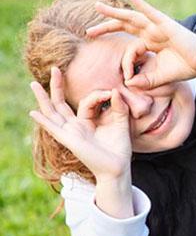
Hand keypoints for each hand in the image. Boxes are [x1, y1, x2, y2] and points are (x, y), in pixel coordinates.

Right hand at [29, 67, 131, 181]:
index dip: (97, 94)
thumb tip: (113, 91)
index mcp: (87, 121)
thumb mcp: (121, 122)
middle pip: (61, 103)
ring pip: (53, 112)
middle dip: (57, 86)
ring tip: (33, 84)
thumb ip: (118, 106)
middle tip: (55, 68)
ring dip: (43, 98)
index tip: (111, 93)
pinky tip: (33, 113)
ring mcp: (71, 132)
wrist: (118, 167)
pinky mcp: (70, 140)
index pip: (86, 101)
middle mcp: (76, 126)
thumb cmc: (119, 147)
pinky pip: (54, 129)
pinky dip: (43, 121)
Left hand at [87, 0, 195, 89]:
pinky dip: (141, 3)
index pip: (130, 48)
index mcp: (150, 44)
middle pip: (124, 26)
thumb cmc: (185, 67)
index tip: (128, 77)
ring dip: (114, 12)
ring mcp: (157, 27)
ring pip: (131, 17)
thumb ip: (145, 80)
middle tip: (89, 32)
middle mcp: (151, 33)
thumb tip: (129, 84)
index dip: (126, 62)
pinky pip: (151, 11)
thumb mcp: (160, 77)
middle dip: (106, 27)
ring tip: (97, 6)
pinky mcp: (166, 24)